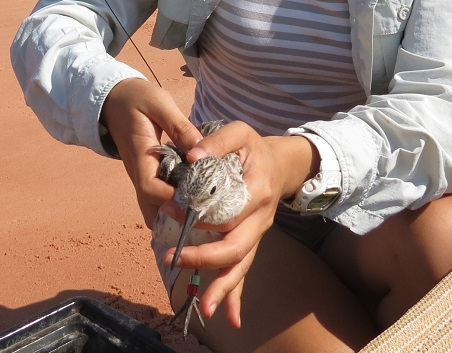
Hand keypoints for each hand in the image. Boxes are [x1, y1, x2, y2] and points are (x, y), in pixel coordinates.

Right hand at [100, 78, 202, 227]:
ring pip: (155, 210)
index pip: (150, 188)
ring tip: (204, 213)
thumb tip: (200, 150)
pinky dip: (175, 206)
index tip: (198, 195)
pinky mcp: (150, 176)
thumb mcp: (158, 103)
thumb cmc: (135, 98)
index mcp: (139, 157)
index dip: (172, 197)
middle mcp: (139, 174)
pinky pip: (160, 200)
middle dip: (176, 219)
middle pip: (152, 211)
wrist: (112, 99)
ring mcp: (143, 178)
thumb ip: (179, 126)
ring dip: (175, 216)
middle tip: (204, 216)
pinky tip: (198, 201)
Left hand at [160, 122, 315, 327]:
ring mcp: (257, 233)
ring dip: (223, 288)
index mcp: (257, 190)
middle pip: (235, 246)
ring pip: (241, 265)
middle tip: (173, 258)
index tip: (170, 210)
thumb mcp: (239, 132)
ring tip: (205, 309)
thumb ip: (216, 142)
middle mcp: (261, 218)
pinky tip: (230, 318)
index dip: (200, 216)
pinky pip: (244, 271)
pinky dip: (236, 296)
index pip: (227, 211)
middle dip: (204, 258)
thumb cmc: (253, 147)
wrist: (281, 164)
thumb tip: (193, 155)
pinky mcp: (251, 242)